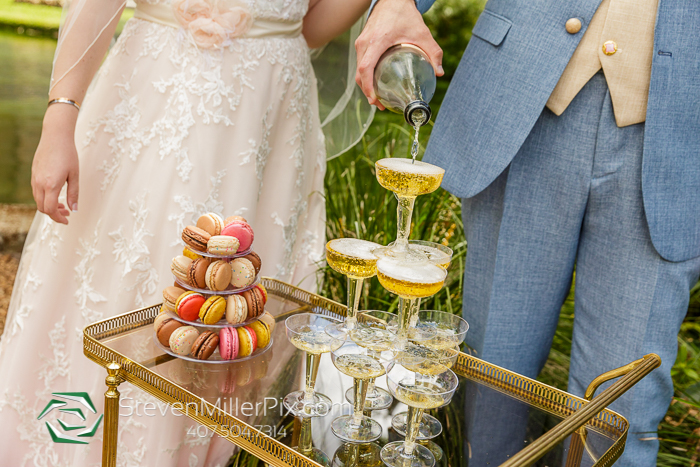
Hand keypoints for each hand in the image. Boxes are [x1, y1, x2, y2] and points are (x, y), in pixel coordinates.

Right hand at [31, 105, 79, 224]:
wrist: (55, 136)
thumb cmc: (68, 154)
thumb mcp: (75, 175)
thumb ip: (74, 194)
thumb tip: (75, 209)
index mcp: (51, 185)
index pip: (50, 210)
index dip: (58, 218)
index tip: (67, 220)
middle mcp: (39, 183)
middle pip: (42, 208)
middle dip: (54, 214)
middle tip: (67, 213)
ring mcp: (34, 178)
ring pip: (38, 200)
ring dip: (49, 206)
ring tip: (63, 205)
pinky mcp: (33, 174)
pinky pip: (36, 191)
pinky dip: (45, 198)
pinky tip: (55, 195)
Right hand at [355, 0, 442, 109]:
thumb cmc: (405, 14)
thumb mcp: (422, 32)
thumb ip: (433, 51)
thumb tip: (439, 72)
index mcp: (377, 41)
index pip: (366, 68)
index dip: (368, 86)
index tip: (374, 99)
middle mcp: (364, 43)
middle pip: (359, 73)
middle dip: (367, 91)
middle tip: (379, 104)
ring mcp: (361, 42)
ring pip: (358, 69)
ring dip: (365, 85)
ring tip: (377, 98)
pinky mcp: (361, 42)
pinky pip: (360, 62)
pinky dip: (365, 75)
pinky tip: (376, 83)